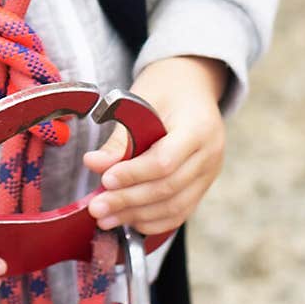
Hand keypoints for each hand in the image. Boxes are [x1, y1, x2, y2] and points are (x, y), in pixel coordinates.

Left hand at [83, 56, 227, 235]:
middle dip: (129, 201)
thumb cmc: (165, 87)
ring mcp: (209, 173)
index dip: (133, 174)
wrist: (193, 82)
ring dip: (137, 216)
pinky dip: (154, 220)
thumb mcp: (140, 101)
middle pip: (169, 188)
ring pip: (175, 206)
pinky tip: (129, 220)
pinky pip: (180, 211)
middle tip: (97, 208)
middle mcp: (210, 154)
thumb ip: (120, 137)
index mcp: (198, 127)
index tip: (105, 180)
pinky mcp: (203, 185)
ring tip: (106, 218)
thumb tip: (94, 164)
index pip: (165, 161)